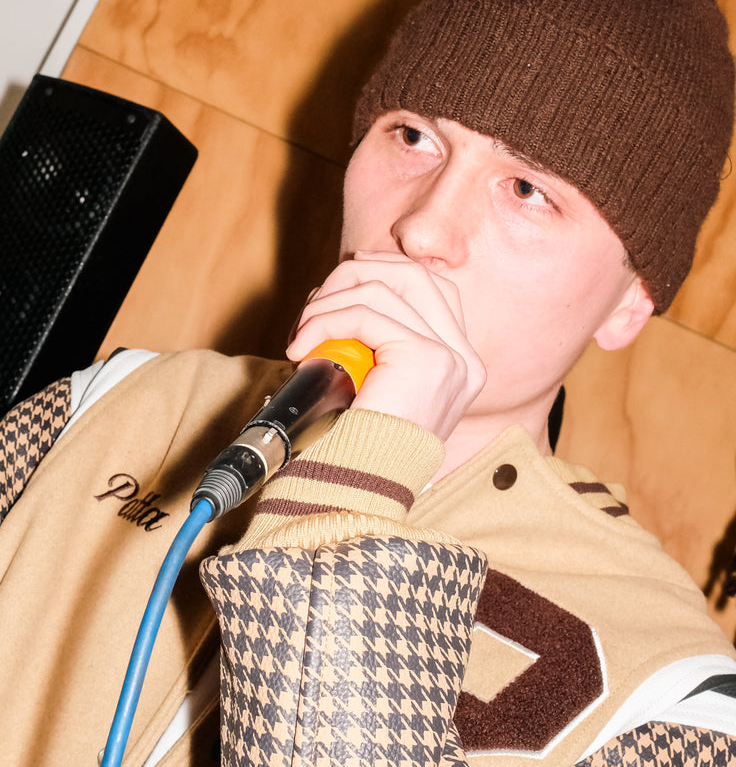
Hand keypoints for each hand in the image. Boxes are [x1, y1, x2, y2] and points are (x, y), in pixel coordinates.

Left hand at [286, 252, 485, 440]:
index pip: (427, 287)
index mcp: (459, 363)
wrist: (354, 494)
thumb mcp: (372, 385)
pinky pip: (366, 314)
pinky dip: (325, 320)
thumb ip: (374, 345)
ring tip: (301, 334)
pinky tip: (303, 346)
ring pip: (385, 286)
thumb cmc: (354, 447)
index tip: (329, 300)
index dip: (377, 276)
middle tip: (311, 309)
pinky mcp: (426, 359)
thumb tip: (339, 291)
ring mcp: (451, 357)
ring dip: (330, 300)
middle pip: (413, 273)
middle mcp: (464, 358)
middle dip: (353, 276)